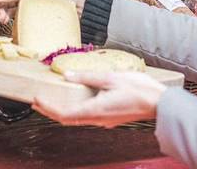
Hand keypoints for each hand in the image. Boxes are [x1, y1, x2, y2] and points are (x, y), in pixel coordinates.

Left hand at [32, 72, 166, 128]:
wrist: (160, 103)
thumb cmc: (139, 89)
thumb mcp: (110, 77)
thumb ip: (87, 77)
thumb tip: (67, 76)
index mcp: (95, 110)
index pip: (64, 115)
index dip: (48, 109)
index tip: (36, 100)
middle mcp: (97, 119)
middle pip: (68, 119)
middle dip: (51, 111)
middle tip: (37, 102)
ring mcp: (104, 120)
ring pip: (78, 119)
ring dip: (63, 110)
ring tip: (52, 101)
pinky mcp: (110, 118)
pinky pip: (88, 116)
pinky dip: (75, 109)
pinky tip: (75, 100)